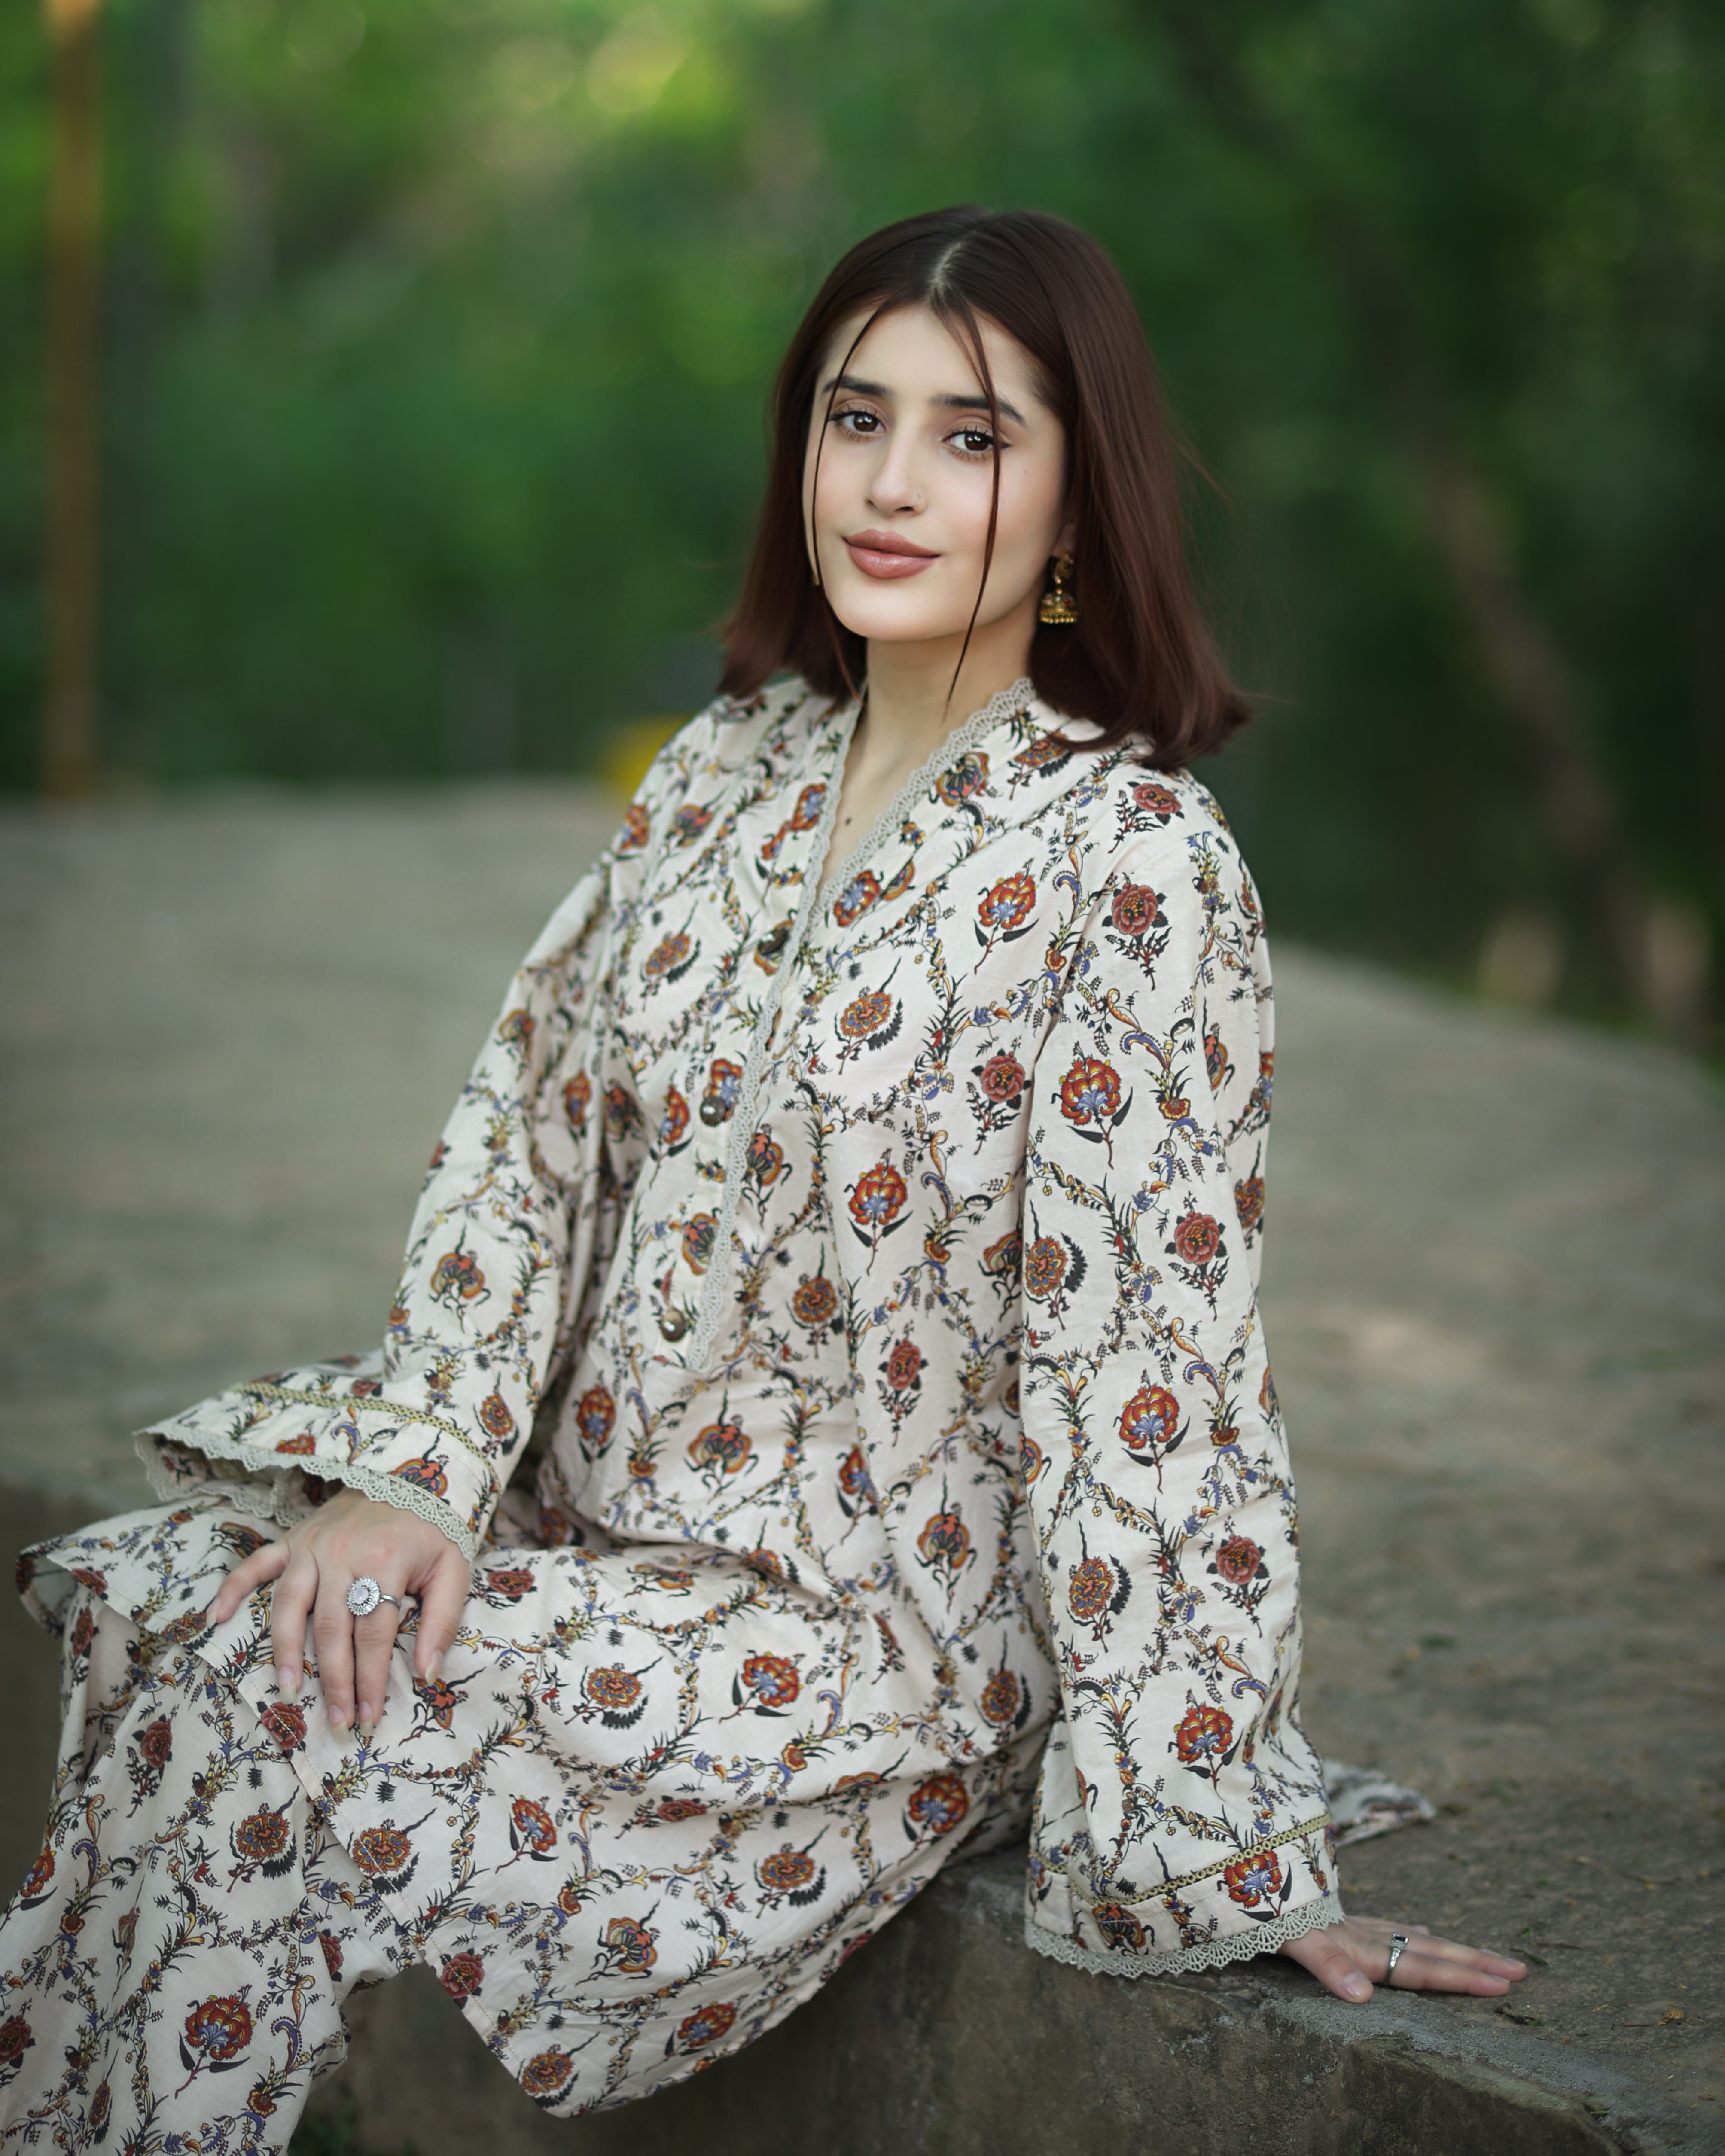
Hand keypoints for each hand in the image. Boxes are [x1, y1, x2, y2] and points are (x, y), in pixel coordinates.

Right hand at [208, 1489, 471, 1734]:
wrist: (409, 1474)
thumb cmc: (431, 1530)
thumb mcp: (453, 1570)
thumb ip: (442, 1620)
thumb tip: (426, 1673)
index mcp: (385, 1560)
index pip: (373, 1634)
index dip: (370, 1679)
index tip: (368, 1716)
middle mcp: (343, 1553)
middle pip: (331, 1628)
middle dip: (333, 1680)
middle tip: (336, 1722)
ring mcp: (312, 1544)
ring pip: (289, 1605)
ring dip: (283, 1650)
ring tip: (288, 1689)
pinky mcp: (292, 1537)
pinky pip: (255, 1564)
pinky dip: (233, 1589)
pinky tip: (217, 1619)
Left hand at [1280, 1915, 1526, 2003]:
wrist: (1239, 1867)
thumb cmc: (1260, 1910)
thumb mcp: (1288, 1938)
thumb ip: (1326, 1964)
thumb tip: (1364, 1997)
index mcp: (1356, 1946)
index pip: (1419, 1968)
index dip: (1460, 1978)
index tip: (1503, 1985)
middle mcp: (1361, 1935)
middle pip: (1428, 1952)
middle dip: (1474, 1963)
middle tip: (1520, 1970)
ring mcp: (1351, 1924)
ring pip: (1413, 1938)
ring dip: (1450, 1949)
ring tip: (1486, 1956)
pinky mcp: (1336, 1919)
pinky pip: (1384, 1926)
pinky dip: (1408, 1933)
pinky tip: (1421, 1931)